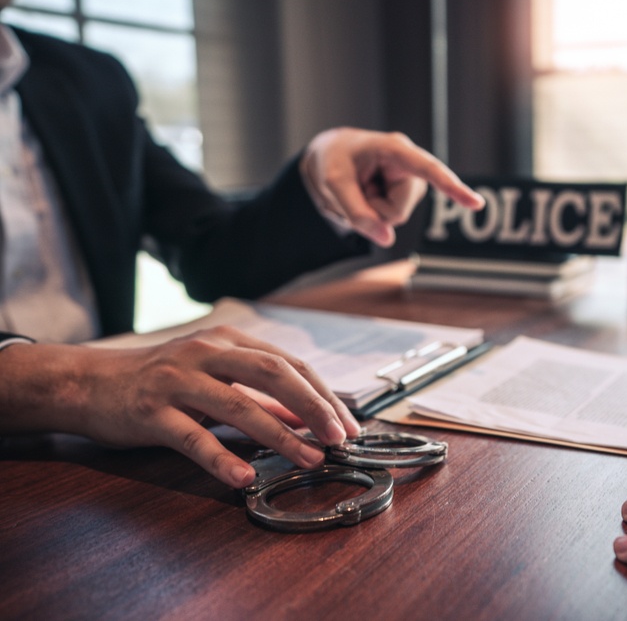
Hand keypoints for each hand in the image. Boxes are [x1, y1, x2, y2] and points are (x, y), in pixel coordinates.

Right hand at [0, 327, 361, 487]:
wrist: (87, 383)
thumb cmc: (158, 382)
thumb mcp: (214, 380)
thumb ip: (258, 397)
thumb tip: (304, 420)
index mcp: (227, 341)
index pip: (289, 364)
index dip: (322, 394)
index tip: (347, 423)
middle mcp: (206, 353)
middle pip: (274, 374)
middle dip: (314, 406)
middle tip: (340, 437)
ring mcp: (177, 380)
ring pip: (239, 405)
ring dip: (280, 436)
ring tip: (309, 459)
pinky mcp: (151, 412)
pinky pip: (193, 437)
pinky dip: (222, 459)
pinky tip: (245, 478)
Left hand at [300, 127, 484, 247]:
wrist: (332, 156)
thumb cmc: (334, 161)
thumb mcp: (334, 184)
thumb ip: (357, 213)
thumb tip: (387, 241)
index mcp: (396, 149)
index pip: (429, 170)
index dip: (452, 187)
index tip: (476, 204)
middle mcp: (411, 165)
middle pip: (398, 211)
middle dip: (373, 210)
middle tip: (356, 189)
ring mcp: (411, 182)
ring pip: (395, 218)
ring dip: (373, 211)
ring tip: (362, 188)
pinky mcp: (407, 195)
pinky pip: (392, 219)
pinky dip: (375, 213)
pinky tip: (369, 193)